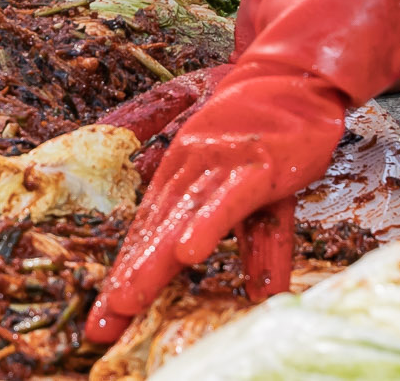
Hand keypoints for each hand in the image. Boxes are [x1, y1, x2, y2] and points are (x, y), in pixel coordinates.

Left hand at [85, 68, 350, 341]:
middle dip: (128, 281)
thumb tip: (262, 297)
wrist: (297, 75)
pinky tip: (187, 252)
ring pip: (179, 220)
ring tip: (127, 300)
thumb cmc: (274, 136)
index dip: (127, 276)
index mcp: (183, 180)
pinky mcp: (255, 163)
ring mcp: (219, 165)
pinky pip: (226, 199)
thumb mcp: (265, 202)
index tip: (103, 322)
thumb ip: (261, 250)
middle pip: (154, 234)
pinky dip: (206, 224)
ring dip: (153, 260)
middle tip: (101, 325)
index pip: (149, 236)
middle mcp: (190, 172)